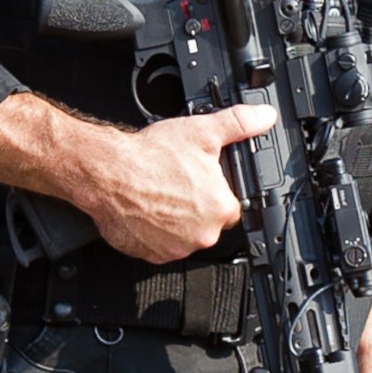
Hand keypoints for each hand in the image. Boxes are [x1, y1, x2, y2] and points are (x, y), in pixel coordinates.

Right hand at [75, 103, 277, 263]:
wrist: (107, 173)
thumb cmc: (149, 157)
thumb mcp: (202, 131)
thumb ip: (239, 124)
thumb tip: (264, 117)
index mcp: (220, 208)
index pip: (230, 207)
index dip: (215, 192)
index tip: (200, 182)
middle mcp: (201, 234)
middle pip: (207, 224)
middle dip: (195, 209)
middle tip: (176, 187)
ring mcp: (174, 248)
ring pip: (183, 237)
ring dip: (175, 223)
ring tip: (159, 196)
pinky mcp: (149, 255)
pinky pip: (158, 247)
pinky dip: (153, 233)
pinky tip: (146, 210)